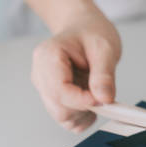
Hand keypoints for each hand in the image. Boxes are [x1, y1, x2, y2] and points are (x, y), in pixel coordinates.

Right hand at [31, 10, 120, 132]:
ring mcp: (44, 88)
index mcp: (48, 56)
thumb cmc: (91, 32)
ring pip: (61, 116)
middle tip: (103, 95)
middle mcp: (41, 74)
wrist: (83, 28)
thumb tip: (104, 98)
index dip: (82, 100)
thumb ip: (103, 74)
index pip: (59, 91)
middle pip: (58, 108)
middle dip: (84, 108)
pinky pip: (65, 118)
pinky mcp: (52, 97)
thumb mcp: (104, 48)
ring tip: (97, 93)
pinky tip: (91, 100)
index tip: (103, 98)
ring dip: (84, 113)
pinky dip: (81, 116)